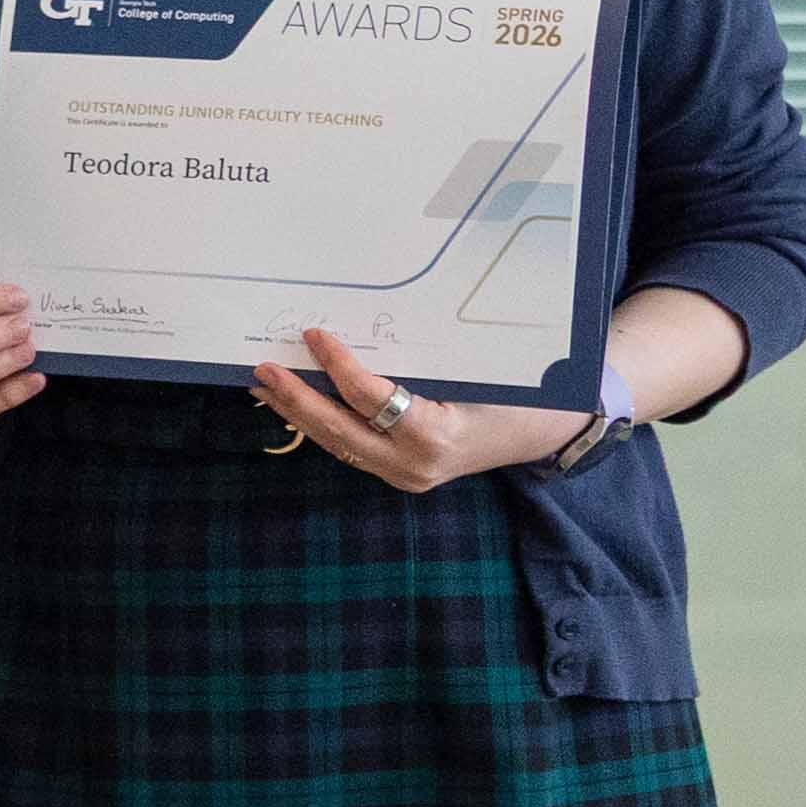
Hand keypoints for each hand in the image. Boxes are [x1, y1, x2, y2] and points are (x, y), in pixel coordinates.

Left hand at [251, 324, 579, 493]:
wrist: (542, 434)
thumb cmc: (515, 394)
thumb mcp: (470, 372)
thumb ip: (415, 363)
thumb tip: (353, 330)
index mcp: (435, 436)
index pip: (370, 398)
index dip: (337, 365)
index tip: (313, 334)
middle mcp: (414, 464)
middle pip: (340, 430)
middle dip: (296, 398)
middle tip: (263, 368)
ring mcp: (404, 475)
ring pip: (338, 444)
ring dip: (299, 413)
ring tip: (265, 387)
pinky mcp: (398, 475)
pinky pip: (351, 448)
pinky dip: (322, 424)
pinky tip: (297, 405)